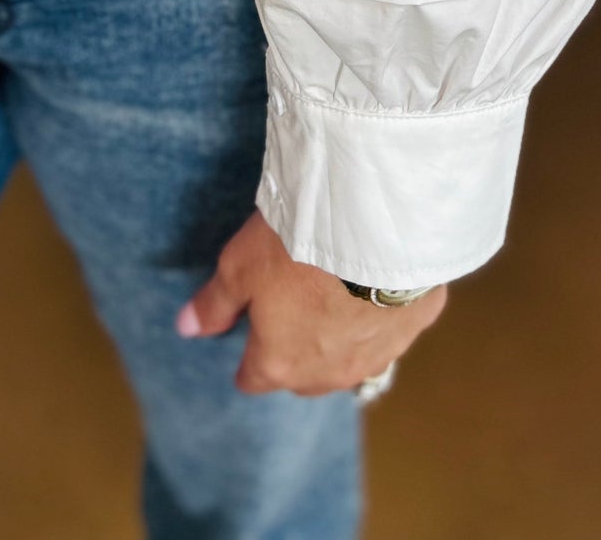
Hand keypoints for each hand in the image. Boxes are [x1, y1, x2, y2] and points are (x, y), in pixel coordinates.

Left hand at [177, 210, 447, 396]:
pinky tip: (380, 273)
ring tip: (338, 282)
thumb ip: (215, 302)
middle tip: (296, 290)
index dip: (249, 349)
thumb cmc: (299, 246)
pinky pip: (392, 325)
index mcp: (279, 364)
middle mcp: (328, 373)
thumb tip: (186, 328)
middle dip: (296, 343)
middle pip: (302, 372)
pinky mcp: (415, 325)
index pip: (253, 377)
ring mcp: (377, 354)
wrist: (378, 223)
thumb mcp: (240, 266)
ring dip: (342, 331)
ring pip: (350, 356)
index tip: (254, 320)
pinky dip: (383, 308)